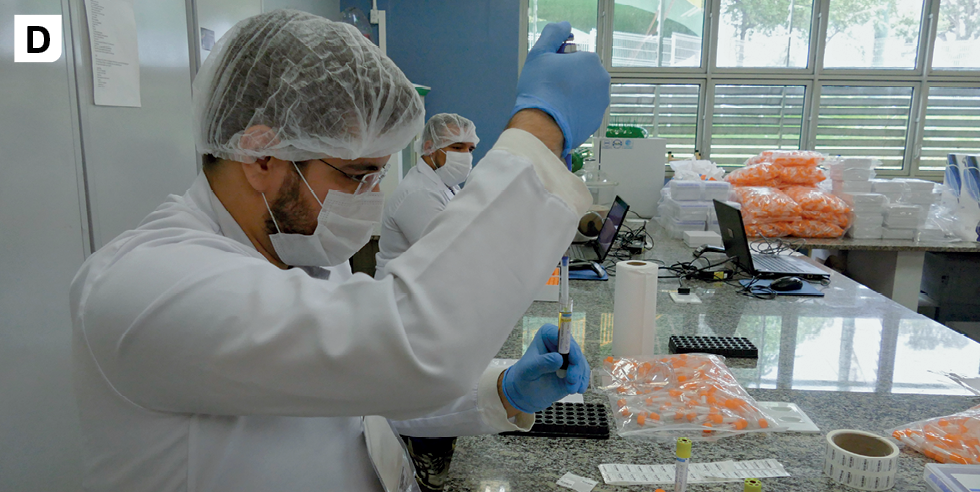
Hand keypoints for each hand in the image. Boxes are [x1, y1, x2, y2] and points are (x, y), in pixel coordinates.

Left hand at [500, 324, 589, 413]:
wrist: (527, 392)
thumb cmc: (524, 376)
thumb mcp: (529, 370)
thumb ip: (542, 363)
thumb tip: (559, 359)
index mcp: (547, 335)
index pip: (562, 335)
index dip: (569, 345)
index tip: (573, 359)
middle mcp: (560, 343)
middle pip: (575, 349)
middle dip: (576, 365)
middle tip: (572, 379)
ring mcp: (569, 355)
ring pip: (580, 362)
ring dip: (579, 376)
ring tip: (571, 389)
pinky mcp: (574, 368)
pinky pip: (583, 372)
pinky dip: (582, 381)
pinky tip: (578, 389)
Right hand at [512, 21, 610, 157]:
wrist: (541, 125)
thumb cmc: (539, 89)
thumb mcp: (539, 53)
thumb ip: (553, 33)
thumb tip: (565, 26)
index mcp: (591, 61)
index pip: (576, 58)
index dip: (560, 64)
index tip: (550, 73)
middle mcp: (602, 80)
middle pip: (583, 75)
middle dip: (570, 80)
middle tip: (551, 88)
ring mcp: (601, 102)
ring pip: (585, 93)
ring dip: (573, 96)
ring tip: (555, 103)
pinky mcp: (597, 120)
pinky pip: (585, 111)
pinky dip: (575, 112)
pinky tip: (561, 115)